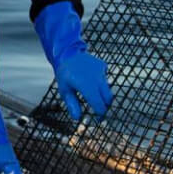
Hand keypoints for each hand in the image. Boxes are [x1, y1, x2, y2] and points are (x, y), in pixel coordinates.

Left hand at [34, 0, 113, 119]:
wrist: (67, 54)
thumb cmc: (64, 74)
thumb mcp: (64, 90)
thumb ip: (72, 104)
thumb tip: (77, 118)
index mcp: (85, 85)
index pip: (98, 104)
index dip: (100, 113)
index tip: (100, 119)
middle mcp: (96, 78)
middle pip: (107, 98)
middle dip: (105, 106)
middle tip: (100, 110)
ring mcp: (100, 71)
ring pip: (108, 88)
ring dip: (103, 95)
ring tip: (94, 96)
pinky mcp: (103, 66)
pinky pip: (105, 78)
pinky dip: (101, 83)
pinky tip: (92, 80)